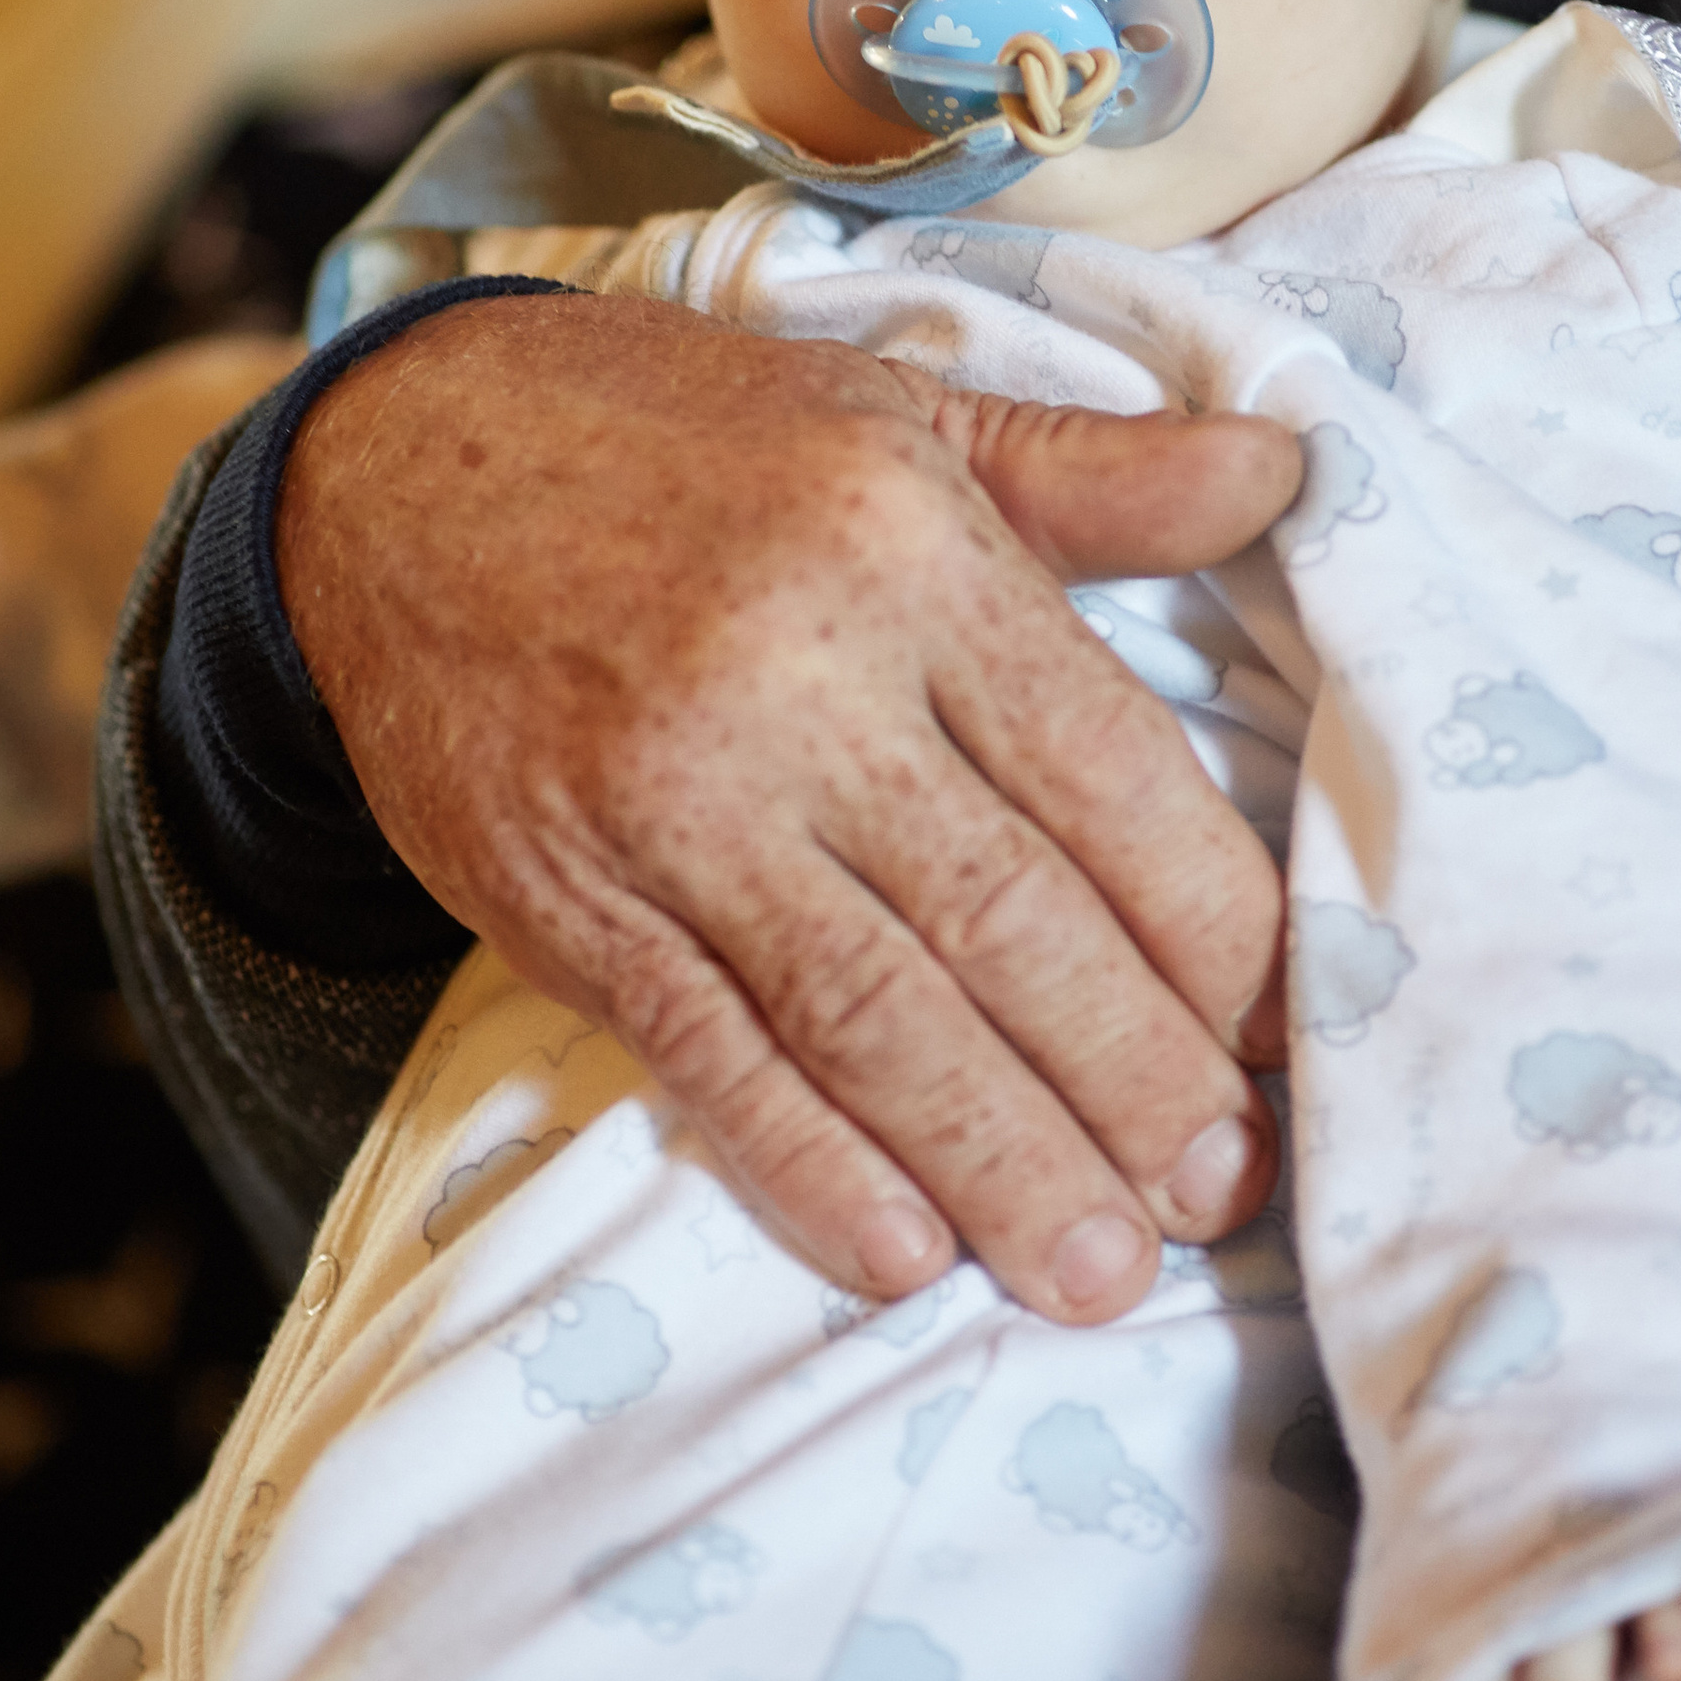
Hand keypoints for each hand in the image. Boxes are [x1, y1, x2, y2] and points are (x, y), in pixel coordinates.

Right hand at [278, 290, 1305, 1321]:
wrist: (390, 462)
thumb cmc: (682, 438)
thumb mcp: (898, 408)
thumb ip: (1095, 473)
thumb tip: (1285, 472)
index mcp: (910, 549)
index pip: (1107, 776)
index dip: (1214, 932)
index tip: (1290, 1041)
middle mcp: (795, 678)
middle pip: (1005, 918)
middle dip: (1131, 1078)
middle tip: (1220, 1192)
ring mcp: (668, 798)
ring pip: (870, 1010)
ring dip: (998, 1160)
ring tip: (1097, 1272)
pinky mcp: (561, 891)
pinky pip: (705, 1049)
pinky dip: (805, 1162)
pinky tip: (899, 1251)